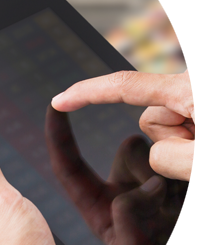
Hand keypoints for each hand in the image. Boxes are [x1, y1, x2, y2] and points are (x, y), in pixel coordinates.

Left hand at [44, 105, 188, 244]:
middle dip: (145, 164)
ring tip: (181, 213)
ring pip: (158, 153)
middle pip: (129, 149)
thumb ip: (129, 218)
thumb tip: (149, 184)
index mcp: (96, 203)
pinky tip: (190, 206)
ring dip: (168, 176)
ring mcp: (151, 182)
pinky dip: (185, 179)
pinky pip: (180, 160)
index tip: (53, 105)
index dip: (59, 135)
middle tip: (164, 203)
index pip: (69, 165)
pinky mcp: (179, 179)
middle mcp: (121, 186)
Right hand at [51, 70, 199, 180]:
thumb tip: (153, 157)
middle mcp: (189, 91)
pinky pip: (182, 138)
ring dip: (185, 154)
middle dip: (169, 146)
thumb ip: (171, 159)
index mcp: (188, 89)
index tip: (58, 102)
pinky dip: (193, 154)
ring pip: (167, 136)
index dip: (85, 93)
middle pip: (149, 122)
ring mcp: (195, 104)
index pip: (123, 85)